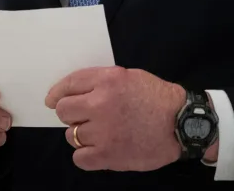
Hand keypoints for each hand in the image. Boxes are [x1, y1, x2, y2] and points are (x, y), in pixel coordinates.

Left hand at [47, 67, 194, 171]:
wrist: (181, 124)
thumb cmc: (158, 98)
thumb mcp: (131, 77)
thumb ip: (103, 82)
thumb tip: (76, 92)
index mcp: (108, 80)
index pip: (69, 84)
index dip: (57, 93)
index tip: (52, 101)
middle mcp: (101, 103)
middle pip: (64, 111)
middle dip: (71, 114)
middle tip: (85, 117)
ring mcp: (103, 131)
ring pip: (71, 135)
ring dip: (82, 135)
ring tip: (101, 133)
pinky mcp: (107, 155)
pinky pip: (79, 157)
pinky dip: (86, 155)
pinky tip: (99, 149)